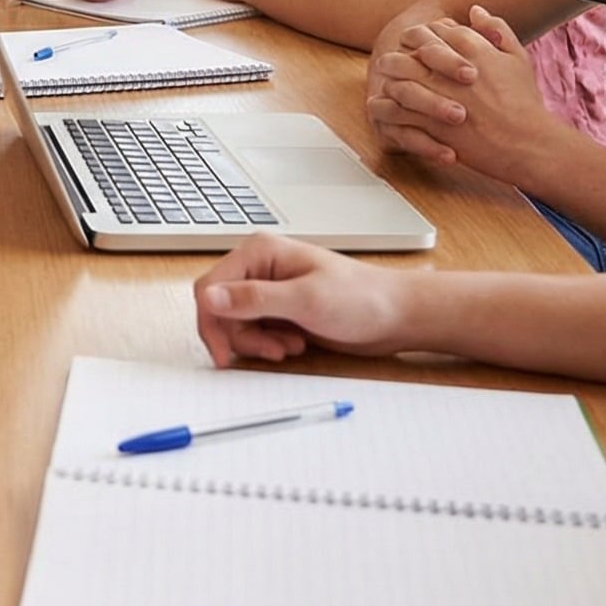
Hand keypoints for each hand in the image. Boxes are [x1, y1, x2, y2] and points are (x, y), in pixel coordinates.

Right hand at [192, 235, 412, 365]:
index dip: (212, 322)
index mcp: (260, 253)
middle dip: (241, 337)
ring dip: (257, 343)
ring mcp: (268, 291)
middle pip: (220, 310)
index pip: (211, 288)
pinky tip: (294, 345)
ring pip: (235, 325)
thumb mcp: (306, 300)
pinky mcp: (278, 311)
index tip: (224, 352)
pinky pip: (253, 333)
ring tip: (290, 347)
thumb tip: (211, 298)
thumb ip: (255, 298)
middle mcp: (259, 269)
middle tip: (271, 351)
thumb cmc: (361, 298)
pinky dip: (267, 345)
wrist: (394, 316)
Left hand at [366, 7, 563, 182]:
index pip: (435, 29)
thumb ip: (496, 28)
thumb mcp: (518, 57)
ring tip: (387, 82)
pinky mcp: (430, 122)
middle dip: (400, 51)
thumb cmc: (524, 102)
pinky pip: (396, 108)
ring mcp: (439, 94)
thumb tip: (474, 9)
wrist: (526, 142)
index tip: (419, 45)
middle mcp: (451, 67)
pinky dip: (388, 106)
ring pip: (398, 75)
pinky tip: (388, 106)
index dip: (424, 35)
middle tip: (392, 59)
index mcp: (473, 47)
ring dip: (390, 77)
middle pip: (410, 47)